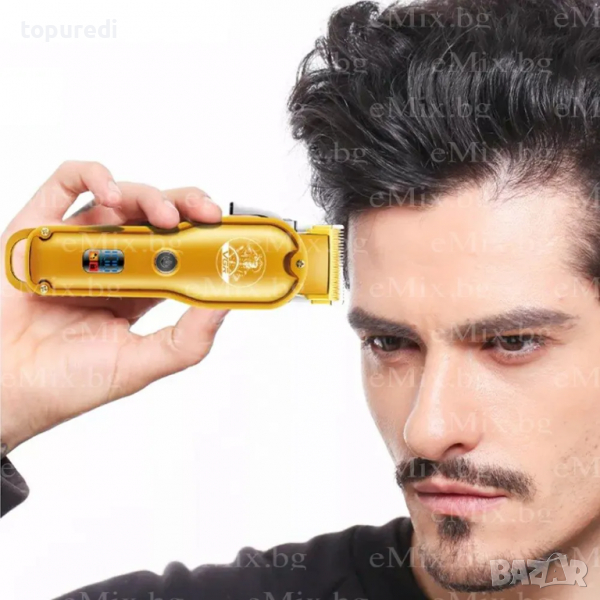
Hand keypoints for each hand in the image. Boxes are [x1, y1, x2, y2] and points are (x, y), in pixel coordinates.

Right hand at [1, 161, 229, 454]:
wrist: (4, 387)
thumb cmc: (65, 381)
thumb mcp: (139, 363)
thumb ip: (186, 339)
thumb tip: (225, 305)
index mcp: (139, 290)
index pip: (181, 251)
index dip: (207, 237)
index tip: (230, 233)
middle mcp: (112, 262)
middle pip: (157, 218)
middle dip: (188, 207)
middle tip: (206, 214)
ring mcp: (77, 243)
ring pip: (122, 198)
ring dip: (151, 197)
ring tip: (164, 216)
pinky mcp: (40, 228)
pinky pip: (66, 184)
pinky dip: (93, 175)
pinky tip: (111, 192)